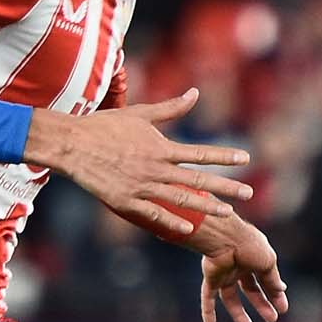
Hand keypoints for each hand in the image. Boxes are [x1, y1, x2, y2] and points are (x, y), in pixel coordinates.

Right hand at [24, 91, 249, 237]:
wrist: (72, 145)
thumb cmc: (104, 126)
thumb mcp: (140, 114)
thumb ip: (171, 108)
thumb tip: (195, 93)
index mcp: (161, 147)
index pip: (201, 152)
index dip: (225, 156)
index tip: (246, 159)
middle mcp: (156, 168)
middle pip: (198, 179)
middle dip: (226, 187)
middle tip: (249, 193)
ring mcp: (142, 187)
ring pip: (181, 199)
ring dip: (207, 207)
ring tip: (228, 213)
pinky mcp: (126, 201)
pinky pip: (154, 215)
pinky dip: (172, 222)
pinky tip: (189, 228)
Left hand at [197, 216, 288, 321]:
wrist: (225, 238)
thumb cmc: (249, 245)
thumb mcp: (268, 262)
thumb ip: (273, 278)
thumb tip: (282, 290)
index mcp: (255, 258)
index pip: (267, 280)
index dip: (275, 294)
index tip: (283, 309)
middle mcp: (240, 266)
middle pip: (251, 290)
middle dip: (261, 305)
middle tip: (272, 319)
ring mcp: (225, 273)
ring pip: (231, 298)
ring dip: (239, 314)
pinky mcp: (211, 278)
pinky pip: (208, 297)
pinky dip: (208, 311)